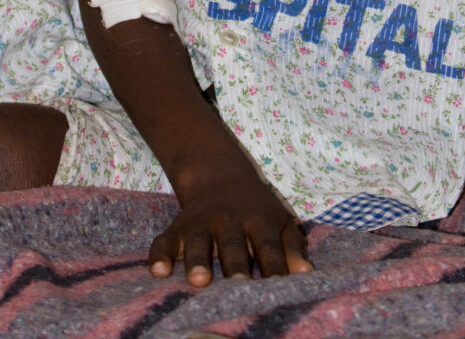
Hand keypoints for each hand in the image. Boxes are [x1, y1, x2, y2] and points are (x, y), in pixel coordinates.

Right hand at [148, 178, 312, 285]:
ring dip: (198, 260)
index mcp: (258, 221)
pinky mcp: (177, 228)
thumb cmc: (257, 210)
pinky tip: (158, 272)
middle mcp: (229, 221)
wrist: (220, 177)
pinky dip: (160, 255)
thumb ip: (292, 248)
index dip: (274, 265)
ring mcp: (201, 224)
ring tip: (199, 280)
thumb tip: (307, 275)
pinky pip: (164, 241)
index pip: (268, 246)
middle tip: (240, 284)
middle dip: (236, 265)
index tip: (280, 286)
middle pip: (233, 244)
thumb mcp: (279, 222)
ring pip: (199, 241)